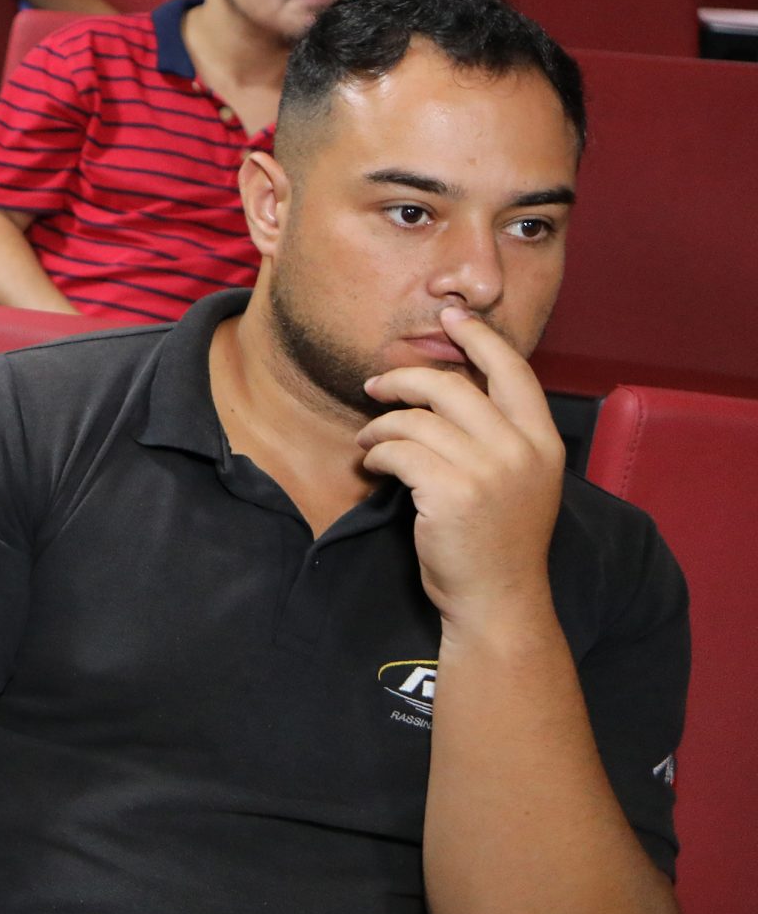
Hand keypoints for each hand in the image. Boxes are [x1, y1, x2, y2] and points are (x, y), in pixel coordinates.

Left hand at [357, 305, 564, 629]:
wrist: (497, 599)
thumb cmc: (498, 539)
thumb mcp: (519, 479)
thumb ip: (499, 433)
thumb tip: (452, 383)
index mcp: (544, 441)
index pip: (513, 370)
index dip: (480, 336)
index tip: (451, 315)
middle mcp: (521, 450)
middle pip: (451, 385)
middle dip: (403, 378)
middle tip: (375, 384)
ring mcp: (488, 471)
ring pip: (415, 419)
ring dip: (380, 425)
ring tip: (369, 441)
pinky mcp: (450, 493)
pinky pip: (397, 450)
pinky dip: (377, 453)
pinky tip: (373, 465)